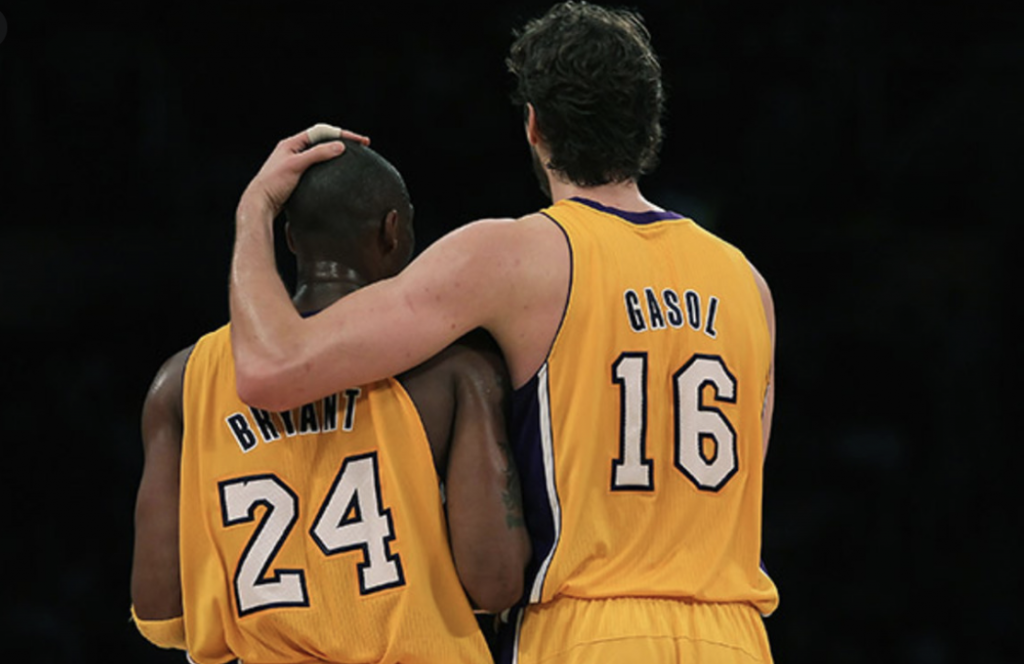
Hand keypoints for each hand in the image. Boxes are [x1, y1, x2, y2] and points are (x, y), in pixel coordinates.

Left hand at [237, 123, 370, 220]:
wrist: (260, 204)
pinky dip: (329, 166)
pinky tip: (336, 173)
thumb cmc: (274, 183)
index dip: (343, 134)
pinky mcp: (296, 177)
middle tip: (361, 146)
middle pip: (322, 140)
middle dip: (342, 141)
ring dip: (336, 153)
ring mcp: (294, 164)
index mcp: (292, 143)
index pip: (322, 132)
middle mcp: (292, 151)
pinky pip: (317, 167)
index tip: (361, 141)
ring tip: (352, 156)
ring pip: (319, 154)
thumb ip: (318, 154)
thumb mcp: (296, 165)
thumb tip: (340, 146)